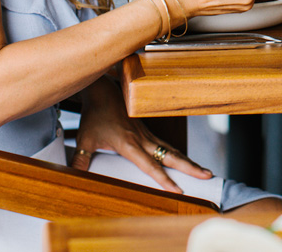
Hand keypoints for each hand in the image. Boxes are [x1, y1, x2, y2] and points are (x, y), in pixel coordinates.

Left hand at [70, 78, 209, 190]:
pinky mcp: (145, 130)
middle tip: (207, 175)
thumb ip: (81, 159)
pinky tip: (182, 160)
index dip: (164, 179)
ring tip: (203, 171)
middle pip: (170, 155)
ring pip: (171, 149)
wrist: (102, 90)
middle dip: (189, 167)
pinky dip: (176, 154)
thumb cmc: (94, 114)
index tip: (178, 190)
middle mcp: (142, 139)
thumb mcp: (85, 138)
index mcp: (129, 143)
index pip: (150, 165)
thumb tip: (74, 175)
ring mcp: (146, 133)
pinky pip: (164, 144)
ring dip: (187, 161)